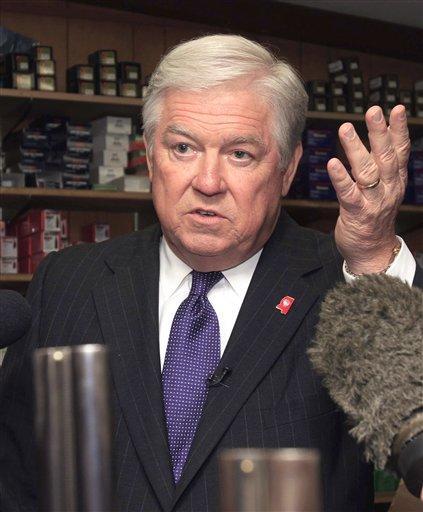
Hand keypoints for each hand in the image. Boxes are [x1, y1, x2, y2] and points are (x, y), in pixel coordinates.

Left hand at [327, 105, 409, 273]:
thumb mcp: (385, 187)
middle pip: (385, 157)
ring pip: (367, 172)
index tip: (396, 109)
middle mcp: (388, 188)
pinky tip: (333, 163)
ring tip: (345, 129)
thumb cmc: (374, 215)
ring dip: (356, 149)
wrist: (372, 251)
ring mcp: (374, 202)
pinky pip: (349, 194)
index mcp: (395, 180)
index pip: (400, 151)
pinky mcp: (357, 214)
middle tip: (373, 111)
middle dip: (380, 133)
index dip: (399, 130)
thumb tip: (380, 136)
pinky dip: (341, 178)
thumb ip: (382, 165)